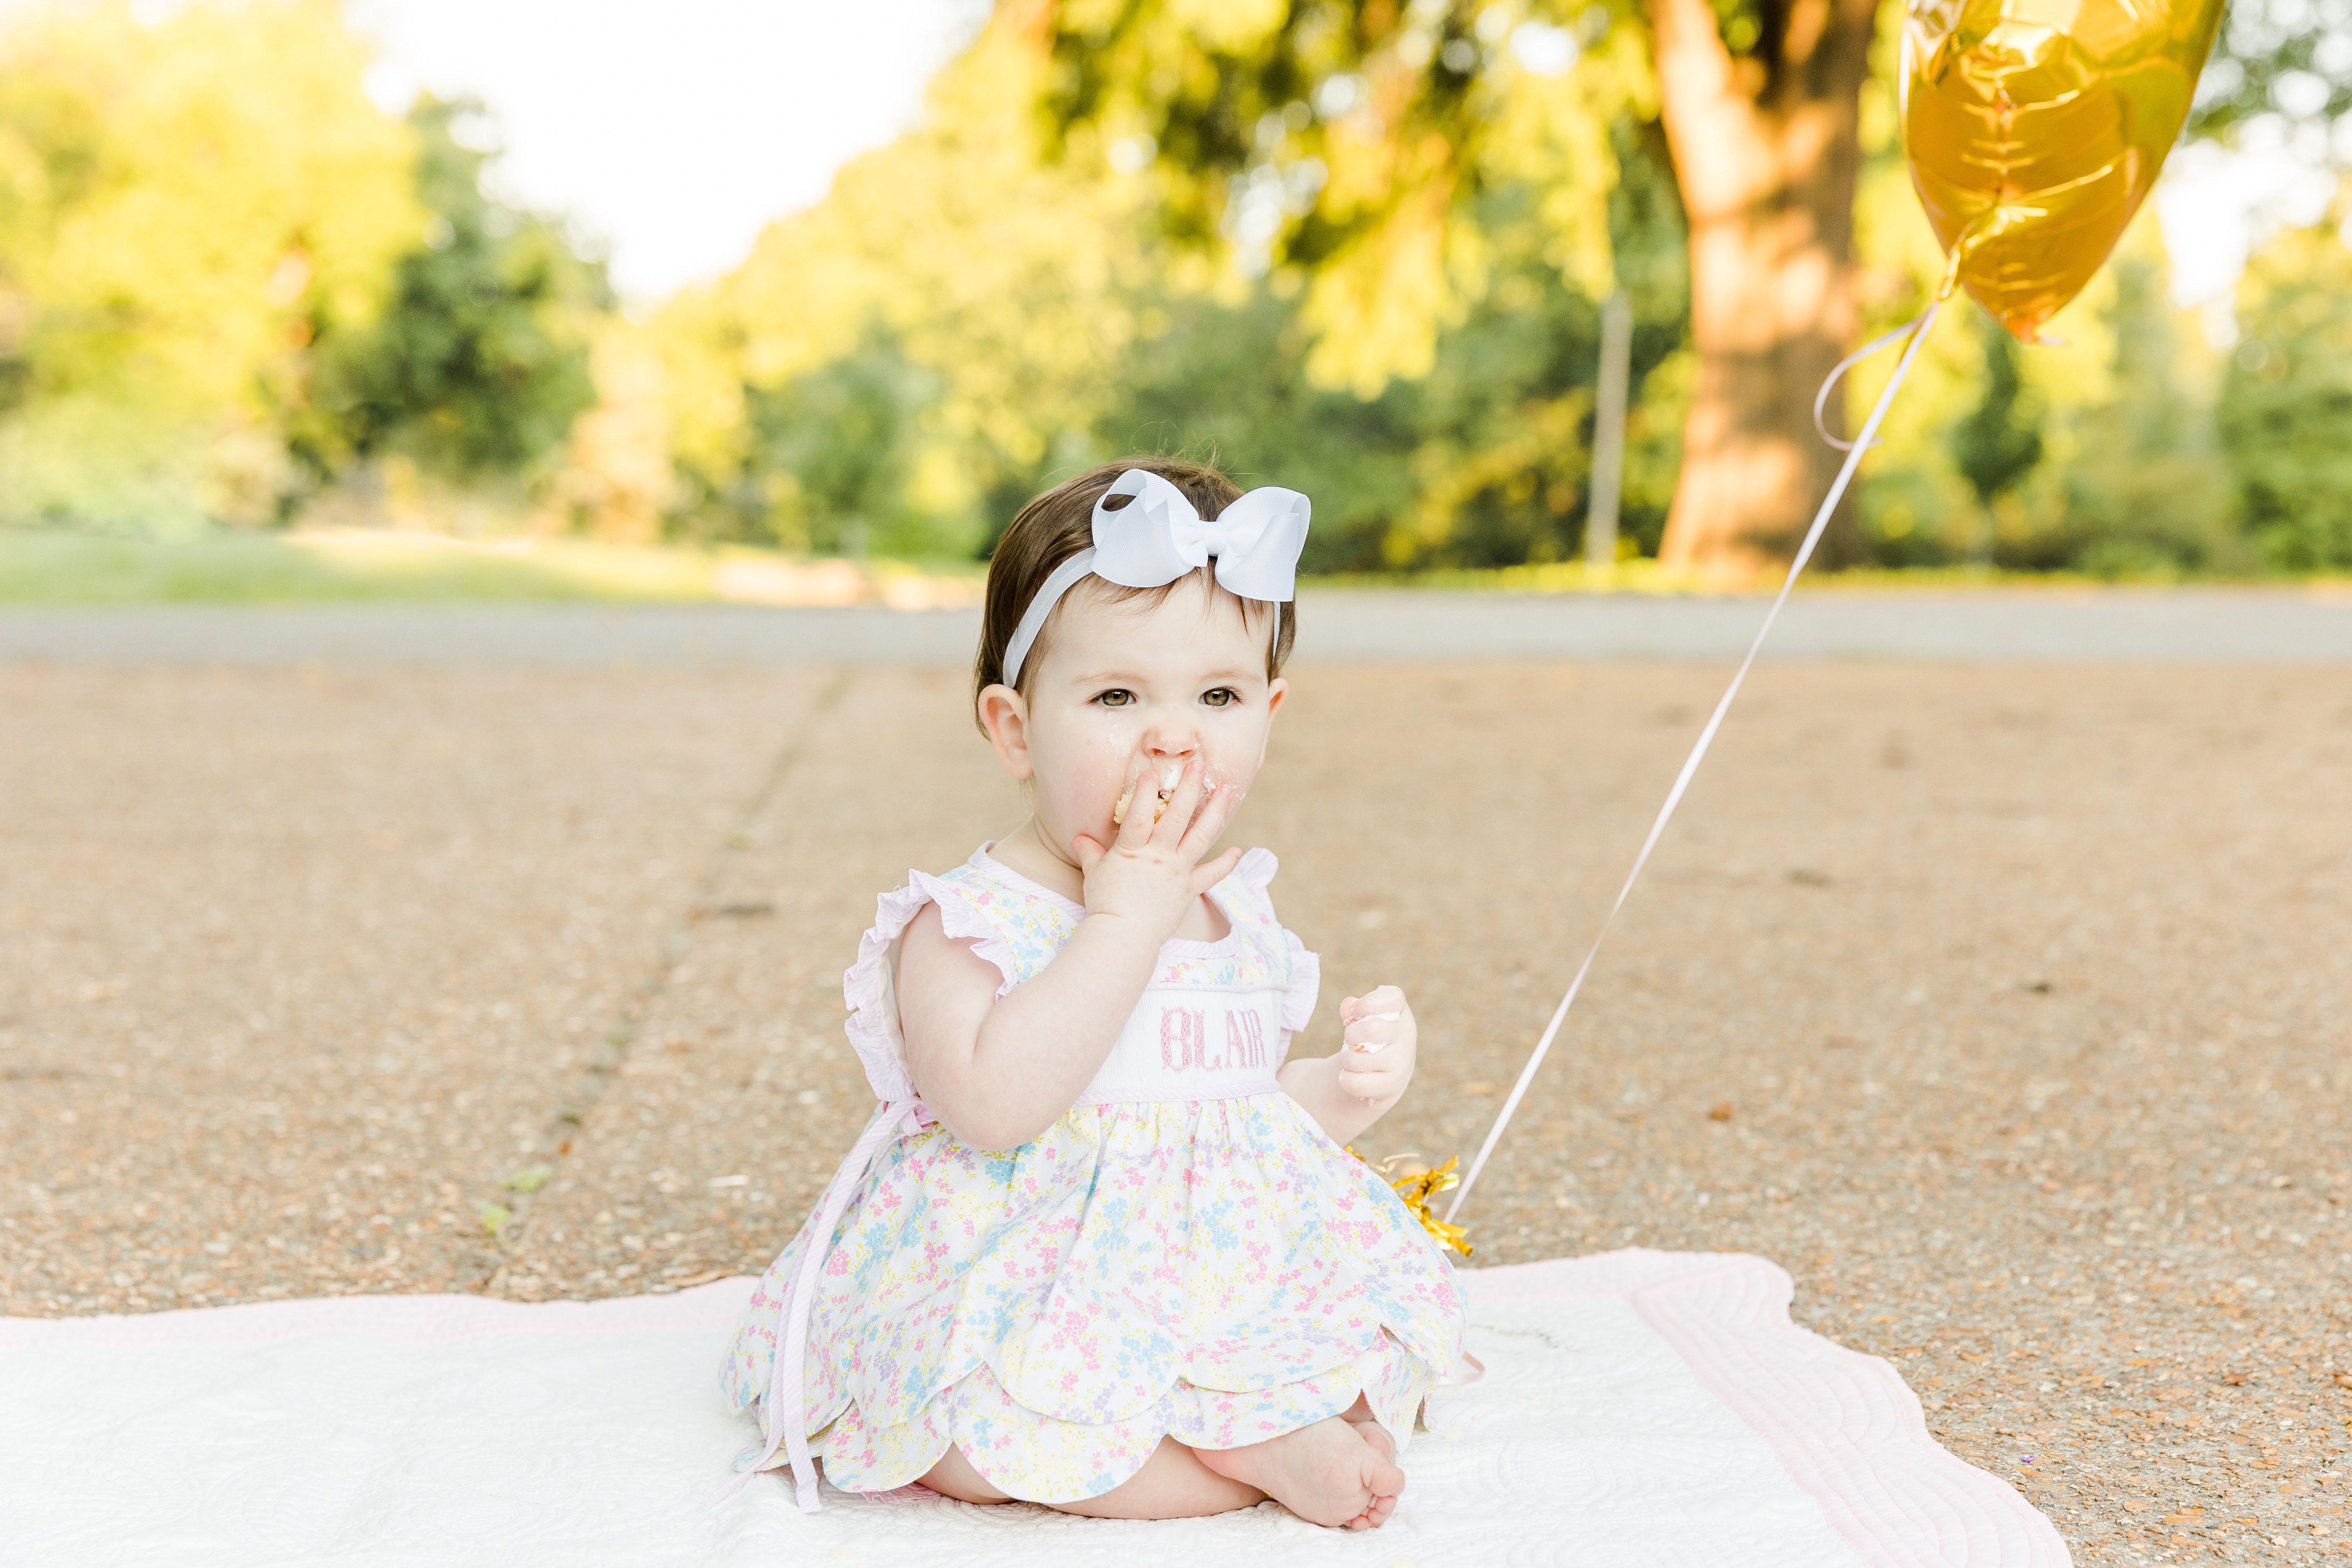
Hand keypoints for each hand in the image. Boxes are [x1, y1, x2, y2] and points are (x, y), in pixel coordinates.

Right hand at [1071, 758, 1240, 944]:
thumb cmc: (1105, 904)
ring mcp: (1177, 871)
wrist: (1124, 936)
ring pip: (1200, 836)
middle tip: (1199, 765)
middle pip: (1176, 816)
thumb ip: (1089, 852)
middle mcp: (1159, 855)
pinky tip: (1237, 851)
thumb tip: (1078, 838)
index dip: (1145, 792)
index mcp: (1133, 849)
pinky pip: (1211, 874)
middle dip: (1189, 788)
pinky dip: (1225, 863)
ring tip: (1227, 791)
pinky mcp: (1189, 889)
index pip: (1138, 814)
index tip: (1153, 772)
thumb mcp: (1093, 874)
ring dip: (1215, 812)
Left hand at [1335, 985, 1416, 1105]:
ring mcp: (1401, 1062)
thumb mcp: (1362, 1020)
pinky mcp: (1392, 1086)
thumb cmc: (1370, 1039)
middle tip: (1350, 1039)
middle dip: (1351, 1035)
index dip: (1369, 1003)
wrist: (1383, 1075)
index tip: (1357, 1011)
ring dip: (1345, 1058)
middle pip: (1371, 1029)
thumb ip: (1353, 1009)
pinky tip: (1351, 1076)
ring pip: (1357, 1059)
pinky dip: (1345, 1079)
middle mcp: (1406, 1035)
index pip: (1392, 999)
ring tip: (1351, 1058)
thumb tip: (1348, 1005)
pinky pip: (1355, 1083)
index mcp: (1400, 1012)